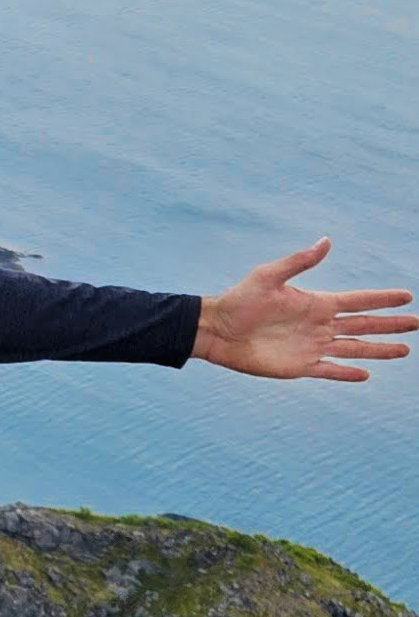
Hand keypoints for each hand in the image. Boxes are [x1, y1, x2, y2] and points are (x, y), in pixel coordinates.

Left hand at [193, 241, 415, 382]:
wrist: (218, 330)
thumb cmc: (240, 299)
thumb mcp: (270, 276)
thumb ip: (299, 261)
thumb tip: (327, 241)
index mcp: (316, 302)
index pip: (358, 300)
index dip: (382, 299)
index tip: (407, 296)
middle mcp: (319, 325)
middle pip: (364, 324)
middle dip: (392, 324)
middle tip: (418, 323)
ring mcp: (312, 346)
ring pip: (354, 349)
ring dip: (379, 350)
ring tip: (405, 351)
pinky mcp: (300, 366)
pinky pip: (330, 370)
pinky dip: (347, 373)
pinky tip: (366, 374)